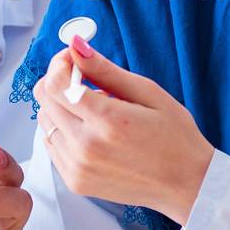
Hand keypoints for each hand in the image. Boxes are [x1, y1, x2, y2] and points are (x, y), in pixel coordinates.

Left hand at [31, 36, 214, 223]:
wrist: (185, 184)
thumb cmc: (175, 137)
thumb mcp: (148, 93)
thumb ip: (106, 70)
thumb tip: (75, 46)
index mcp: (108, 121)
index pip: (55, 84)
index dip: (59, 64)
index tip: (73, 59)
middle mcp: (87, 147)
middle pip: (45, 101)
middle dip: (59, 81)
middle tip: (84, 79)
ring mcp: (78, 168)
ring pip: (45, 122)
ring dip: (61, 107)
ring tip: (94, 110)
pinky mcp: (75, 182)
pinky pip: (52, 146)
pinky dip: (64, 131)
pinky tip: (91, 130)